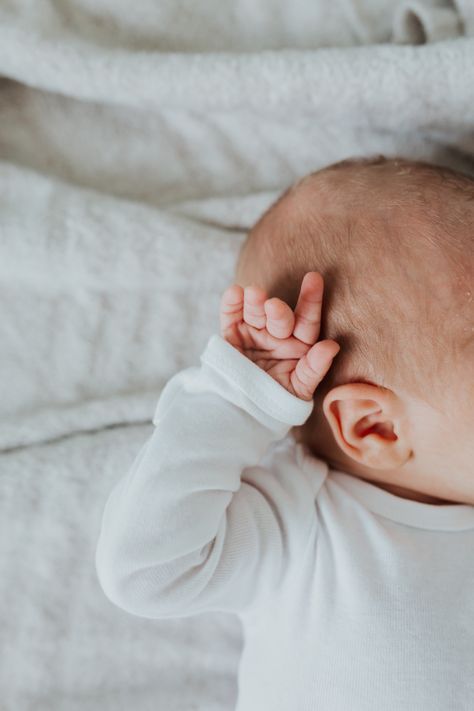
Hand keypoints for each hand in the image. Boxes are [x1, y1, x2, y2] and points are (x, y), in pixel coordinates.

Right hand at [220, 272, 339, 400]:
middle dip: (277, 310)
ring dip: (255, 301)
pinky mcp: (231, 335)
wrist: (246, 411)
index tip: (314, 279)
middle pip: (280, 316)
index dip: (311, 300)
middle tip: (274, 306)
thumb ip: (314, 368)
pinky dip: (231, 304)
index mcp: (298, 343)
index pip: (307, 320)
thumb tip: (332, 346)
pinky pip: (231, 316)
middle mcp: (277, 333)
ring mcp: (253, 332)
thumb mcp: (299, 387)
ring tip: (253, 293)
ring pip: (255, 311)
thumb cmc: (280, 399)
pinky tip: (235, 292)